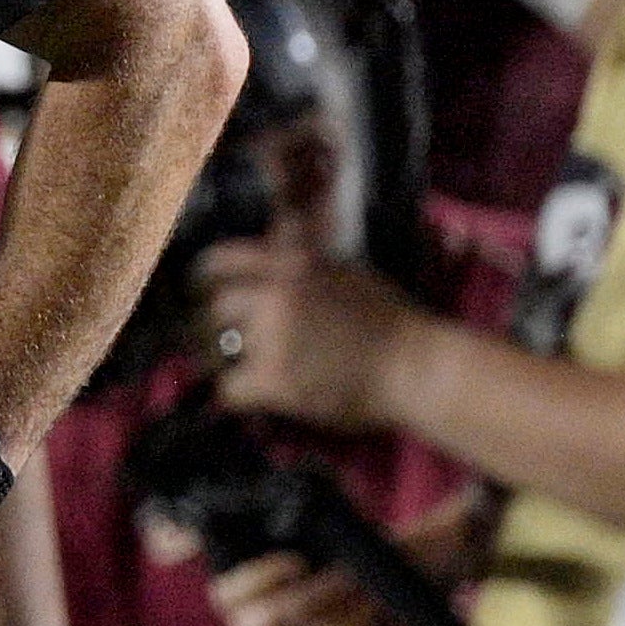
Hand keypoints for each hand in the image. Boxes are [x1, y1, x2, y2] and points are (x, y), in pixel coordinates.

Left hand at [195, 237, 414, 432]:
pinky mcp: (274, 379)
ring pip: (216, 349)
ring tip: (243, 368)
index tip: (205, 294)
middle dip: (215, 327)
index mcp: (291, 263)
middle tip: (225, 342)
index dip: (205, 280)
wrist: (419, 368)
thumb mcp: (345, 269)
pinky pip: (229, 388)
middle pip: (214, 308)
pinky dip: (237, 394)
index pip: (218, 260)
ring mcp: (272, 337)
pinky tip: (254, 395)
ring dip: (225, 360)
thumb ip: (301, 254)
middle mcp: (276, 294)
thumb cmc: (391, 320)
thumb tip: (272, 230)